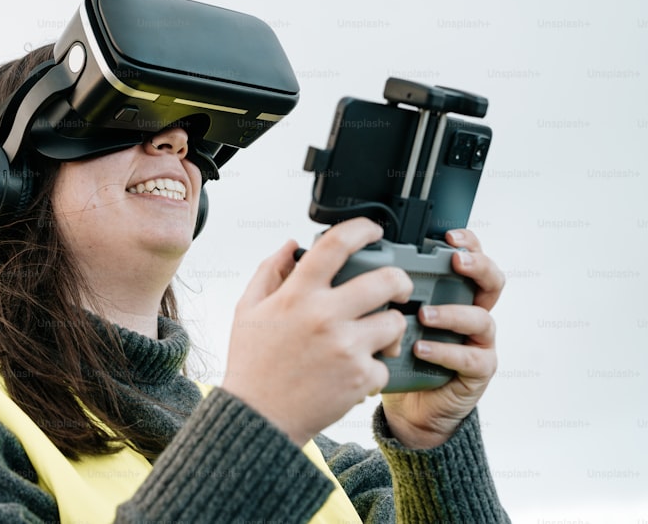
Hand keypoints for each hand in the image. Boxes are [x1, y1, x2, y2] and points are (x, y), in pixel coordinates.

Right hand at [222, 218, 412, 445]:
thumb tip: (291, 244)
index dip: (362, 229)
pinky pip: (385, 363)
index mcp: (297, 294)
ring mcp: (345, 347)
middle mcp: (324, 315)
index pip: (336, 245)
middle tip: (397, 289)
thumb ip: (269, 271)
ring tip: (373, 337)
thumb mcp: (248, 309)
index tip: (374, 231)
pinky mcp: (360, 377)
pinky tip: (355, 372)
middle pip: (386, 281)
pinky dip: (374, 368)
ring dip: (389, 327)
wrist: (259, 417)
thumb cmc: (252, 363)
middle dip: (399, 281)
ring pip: (395, 323)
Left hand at [381, 229, 504, 448]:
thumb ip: (370, 289)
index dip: (466, 242)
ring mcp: (478, 341)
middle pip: (491, 280)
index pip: (468, 257)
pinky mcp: (478, 370)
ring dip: (453, 313)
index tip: (448, 235)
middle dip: (477, 266)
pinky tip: (421, 349)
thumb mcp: (381, 316)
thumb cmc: (395, 354)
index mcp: (449, 291)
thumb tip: (333, 260)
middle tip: (455, 262)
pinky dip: (445, 351)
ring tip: (424, 315)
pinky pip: (471, 357)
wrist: (408, 406)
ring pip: (481, 318)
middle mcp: (469, 310)